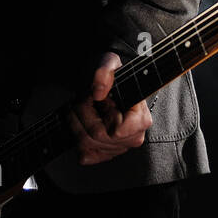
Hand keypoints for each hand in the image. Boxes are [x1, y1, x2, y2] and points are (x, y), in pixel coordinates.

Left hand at [68, 51, 152, 165]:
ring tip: (82, 108)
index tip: (100, 99)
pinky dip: (77, 138)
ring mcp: (120, 148)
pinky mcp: (106, 154)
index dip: (102, 112)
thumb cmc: (113, 76)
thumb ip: (104, 72)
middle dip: (82, 114)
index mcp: (141, 119)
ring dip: (76, 123)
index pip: (118, 130)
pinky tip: (82, 123)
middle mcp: (134, 138)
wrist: (109, 84)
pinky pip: (85, 155)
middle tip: (84, 99)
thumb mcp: (110, 62)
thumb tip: (97, 93)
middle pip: (97, 136)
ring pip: (87, 144)